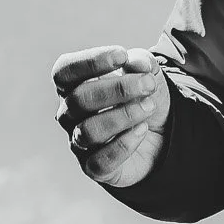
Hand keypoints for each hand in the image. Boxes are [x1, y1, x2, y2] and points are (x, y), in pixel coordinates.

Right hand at [53, 46, 171, 189]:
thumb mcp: (148, 75)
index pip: (64, 71)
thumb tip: (135, 62)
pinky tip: (142, 130)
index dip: (89, 62)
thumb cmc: (141, 99)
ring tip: (149, 107)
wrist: (159, 136)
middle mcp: (69, 114)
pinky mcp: (94, 167)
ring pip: (89, 131)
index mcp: (73, 86)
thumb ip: (142, 63)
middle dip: (117, 89)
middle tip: (148, 85)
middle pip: (79, 100)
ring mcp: (79, 142)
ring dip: (123, 116)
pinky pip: (100, 160)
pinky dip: (124, 144)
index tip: (121, 55)